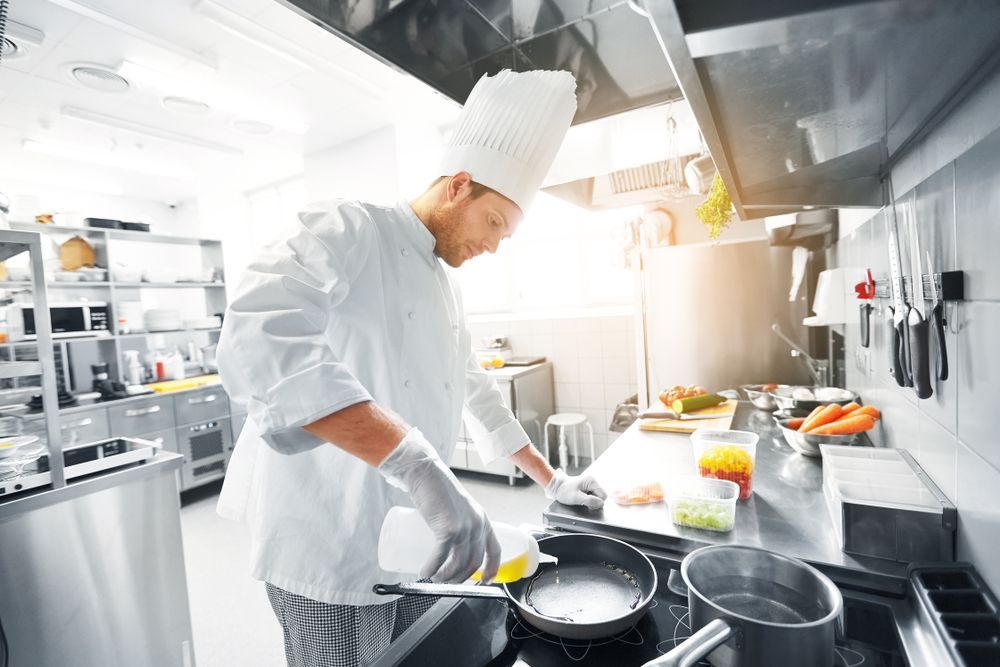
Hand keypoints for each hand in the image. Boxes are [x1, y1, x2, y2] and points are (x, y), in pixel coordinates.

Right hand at [378, 428, 500, 583]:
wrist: (426, 473)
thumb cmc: (438, 490)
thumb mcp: (458, 509)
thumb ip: (459, 523)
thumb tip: (450, 547)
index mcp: (482, 519)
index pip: (495, 550)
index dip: (492, 568)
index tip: (485, 580)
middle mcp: (477, 525)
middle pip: (474, 562)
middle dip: (460, 577)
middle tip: (447, 581)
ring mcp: (464, 527)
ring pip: (458, 564)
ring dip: (445, 577)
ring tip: (434, 578)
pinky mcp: (448, 529)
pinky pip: (441, 557)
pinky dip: (432, 568)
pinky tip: (425, 572)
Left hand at [545, 469, 606, 509]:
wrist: (556, 487)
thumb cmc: (563, 491)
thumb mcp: (576, 497)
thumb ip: (589, 500)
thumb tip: (600, 503)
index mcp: (591, 481)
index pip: (603, 495)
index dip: (597, 503)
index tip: (588, 504)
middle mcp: (592, 481)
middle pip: (601, 496)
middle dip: (594, 502)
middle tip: (583, 502)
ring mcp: (590, 484)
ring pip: (596, 497)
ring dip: (590, 501)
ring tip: (581, 500)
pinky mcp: (587, 488)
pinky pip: (592, 496)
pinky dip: (587, 500)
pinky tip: (581, 499)